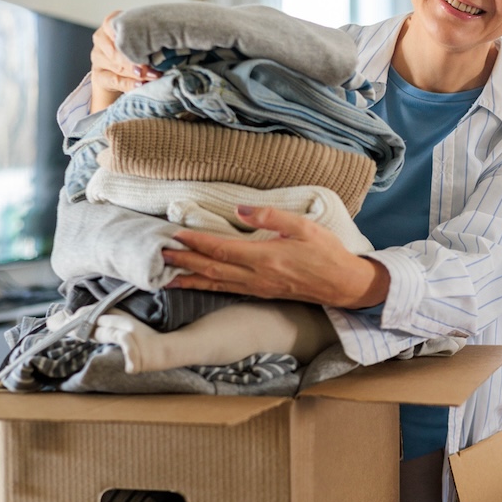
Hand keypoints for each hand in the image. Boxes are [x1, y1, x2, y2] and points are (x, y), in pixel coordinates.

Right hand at [88, 10, 161, 112]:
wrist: (120, 73)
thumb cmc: (137, 50)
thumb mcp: (142, 40)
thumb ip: (148, 39)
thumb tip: (168, 45)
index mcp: (111, 24)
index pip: (116, 24)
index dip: (132, 36)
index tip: (149, 44)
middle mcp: (101, 38)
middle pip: (117, 49)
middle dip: (138, 59)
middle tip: (155, 66)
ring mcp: (97, 57)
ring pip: (117, 65)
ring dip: (138, 73)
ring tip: (155, 76)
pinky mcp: (98, 75)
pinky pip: (113, 80)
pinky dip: (129, 83)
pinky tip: (141, 85)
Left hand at [162, 205, 390, 308]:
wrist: (343, 284)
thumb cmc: (327, 253)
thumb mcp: (305, 227)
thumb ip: (271, 216)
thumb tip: (241, 209)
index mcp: (266, 257)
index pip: (222, 250)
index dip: (196, 243)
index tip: (175, 235)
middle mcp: (257, 276)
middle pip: (211, 269)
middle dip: (183, 261)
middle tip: (158, 254)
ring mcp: (258, 287)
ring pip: (215, 284)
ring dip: (188, 278)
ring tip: (164, 274)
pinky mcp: (260, 292)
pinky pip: (226, 290)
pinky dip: (205, 286)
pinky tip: (193, 283)